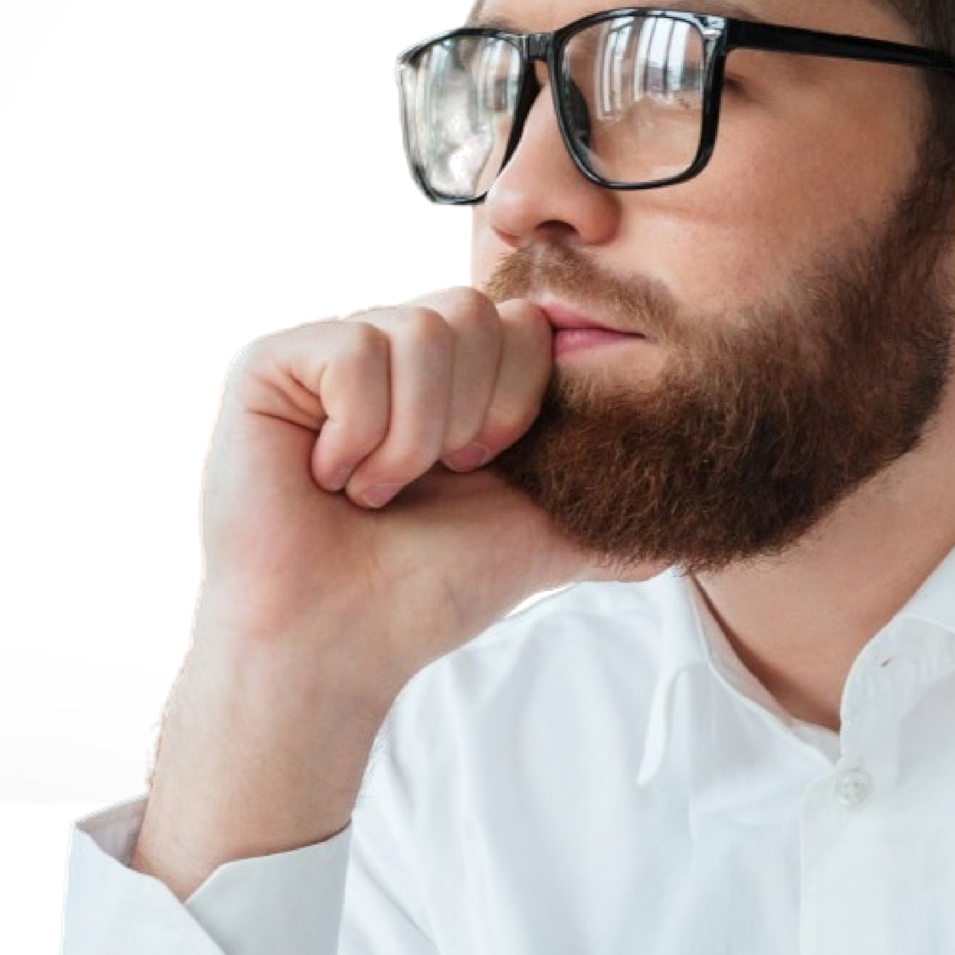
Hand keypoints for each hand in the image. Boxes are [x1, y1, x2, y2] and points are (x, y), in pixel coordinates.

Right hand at [194, 286, 595, 681]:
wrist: (337, 642)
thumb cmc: (421, 592)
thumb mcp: (533, 538)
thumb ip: (604, 519)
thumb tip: (686, 536)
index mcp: (446, 377)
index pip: (518, 322)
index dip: (514, 403)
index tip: (477, 470)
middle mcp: (386, 349)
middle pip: (472, 311)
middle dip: (465, 418)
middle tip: (422, 482)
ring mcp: (324, 352)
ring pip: (418, 329)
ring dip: (411, 438)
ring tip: (372, 490)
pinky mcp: (268, 364)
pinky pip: (353, 350)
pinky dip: (358, 432)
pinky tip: (328, 477)